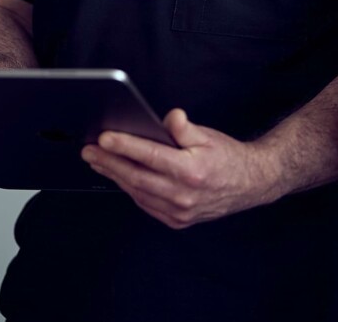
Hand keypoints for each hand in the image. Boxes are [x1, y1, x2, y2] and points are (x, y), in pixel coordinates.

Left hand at [80, 108, 279, 229]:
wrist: (249, 185)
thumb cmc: (226, 156)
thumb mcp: (208, 135)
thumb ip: (184, 127)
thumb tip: (170, 117)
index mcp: (191, 171)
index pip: (150, 156)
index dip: (124, 145)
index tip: (104, 137)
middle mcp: (183, 195)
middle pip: (136, 177)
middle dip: (109, 162)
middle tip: (88, 150)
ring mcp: (179, 212)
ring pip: (138, 192)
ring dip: (114, 176)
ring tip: (97, 161)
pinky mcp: (177, 221)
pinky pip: (146, 204)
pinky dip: (130, 189)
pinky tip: (119, 176)